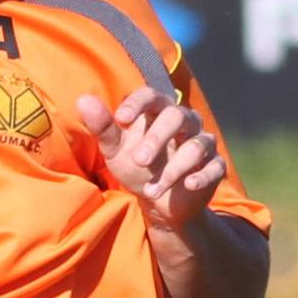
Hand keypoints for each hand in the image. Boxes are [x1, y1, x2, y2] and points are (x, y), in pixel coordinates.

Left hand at [79, 87, 222, 229]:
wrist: (160, 201)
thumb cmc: (136, 165)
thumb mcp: (116, 150)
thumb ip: (103, 126)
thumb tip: (83, 99)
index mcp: (159, 111)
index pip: (152, 96)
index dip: (138, 104)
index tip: (121, 119)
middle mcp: (185, 122)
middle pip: (177, 117)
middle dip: (157, 138)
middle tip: (139, 160)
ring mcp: (202, 143)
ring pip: (195, 146)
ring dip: (173, 169)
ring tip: (151, 190)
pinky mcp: (215, 166)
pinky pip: (215, 167)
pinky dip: (202, 176)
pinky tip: (188, 185)